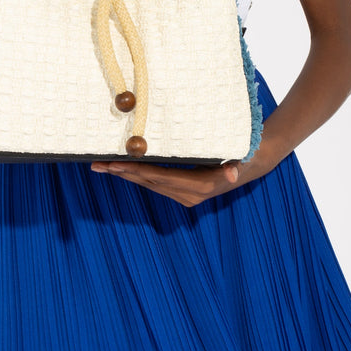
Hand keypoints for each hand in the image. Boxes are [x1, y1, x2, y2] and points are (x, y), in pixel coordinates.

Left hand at [90, 145, 275, 207]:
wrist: (252, 165)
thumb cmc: (245, 156)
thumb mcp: (242, 159)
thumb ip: (235, 166)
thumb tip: (232, 173)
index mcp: (199, 186)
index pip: (160, 178)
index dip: (137, 171)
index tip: (117, 164)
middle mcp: (189, 195)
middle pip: (149, 183)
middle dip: (123, 173)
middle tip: (98, 164)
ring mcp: (184, 195)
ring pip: (148, 184)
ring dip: (125, 175)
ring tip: (101, 166)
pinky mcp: (182, 191)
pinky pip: (154, 183)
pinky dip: (137, 175)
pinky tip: (121, 169)